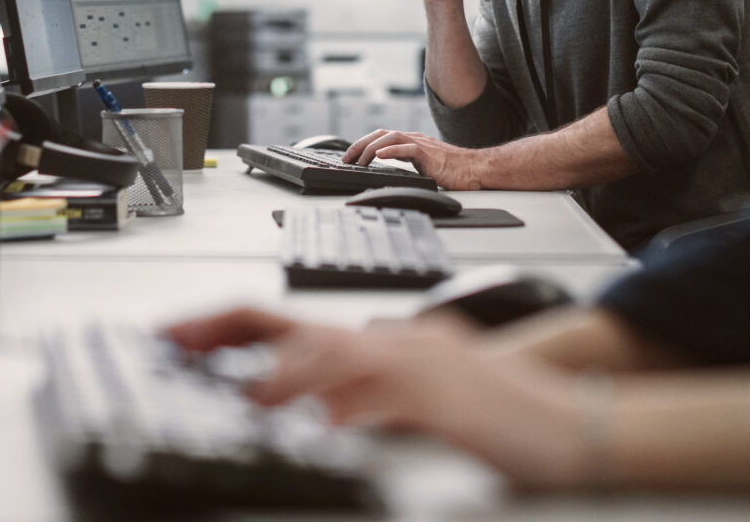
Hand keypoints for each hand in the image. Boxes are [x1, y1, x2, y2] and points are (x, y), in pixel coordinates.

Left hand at [166, 308, 590, 489]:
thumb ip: (365, 394)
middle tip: (175, 345)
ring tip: (240, 392)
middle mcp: (394, 343)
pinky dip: (348, 413)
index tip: (175, 336)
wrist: (574, 420)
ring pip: (334, 357)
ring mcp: (419, 368)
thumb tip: (309, 410)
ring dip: (280, 374)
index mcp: (382, 341)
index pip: (289, 321)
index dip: (225, 323)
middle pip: (296, 328)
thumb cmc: (499, 415)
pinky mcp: (445, 403)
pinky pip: (386, 402)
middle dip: (228, 332)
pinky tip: (320, 428)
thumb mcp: (417, 398)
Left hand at [343, 128, 487, 189]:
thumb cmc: (453, 170)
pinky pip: (407, 148)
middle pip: (380, 133)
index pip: (381, 137)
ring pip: (390, 137)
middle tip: (346, 159)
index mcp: (411, 141)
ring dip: (370, 148)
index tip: (349, 157)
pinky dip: (391, 150)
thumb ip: (405, 162)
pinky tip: (380, 155)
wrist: (474, 169)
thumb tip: (385, 169)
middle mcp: (413, 139)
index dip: (362, 144)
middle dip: (359, 145)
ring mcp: (421, 144)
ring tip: (359, 160)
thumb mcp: (422, 165)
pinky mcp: (429, 154)